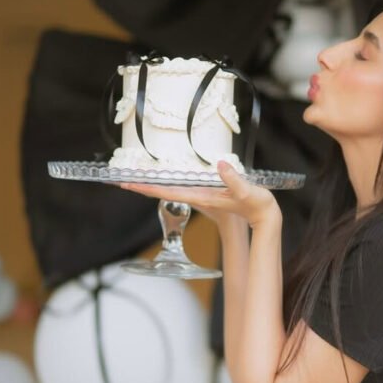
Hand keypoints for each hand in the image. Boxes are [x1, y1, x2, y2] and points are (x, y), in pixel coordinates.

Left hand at [115, 160, 279, 230]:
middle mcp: (196, 196)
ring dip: (151, 185)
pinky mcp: (205, 193)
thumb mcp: (247, 192)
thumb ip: (234, 180)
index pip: (168, 191)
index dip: (147, 188)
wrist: (264, 217)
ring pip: (169, 189)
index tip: (128, 184)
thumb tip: (220, 165)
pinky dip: (166, 183)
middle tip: (118, 180)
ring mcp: (199, 195)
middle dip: (141, 186)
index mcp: (202, 196)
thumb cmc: (257, 205)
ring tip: (132, 178)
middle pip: (162, 191)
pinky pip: (179, 187)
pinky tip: (160, 179)